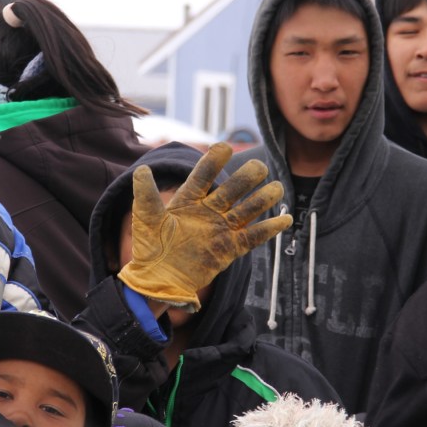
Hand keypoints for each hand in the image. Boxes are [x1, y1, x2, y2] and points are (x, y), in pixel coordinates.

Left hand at [118, 143, 291, 310]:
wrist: (157, 279)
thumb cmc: (149, 248)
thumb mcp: (146, 219)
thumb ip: (146, 195)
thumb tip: (141, 170)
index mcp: (188, 200)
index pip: (203, 176)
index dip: (213, 161)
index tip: (224, 147)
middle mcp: (208, 211)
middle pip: (231, 190)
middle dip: (245, 178)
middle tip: (258, 166)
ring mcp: (220, 229)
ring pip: (246, 210)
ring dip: (262, 199)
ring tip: (277, 188)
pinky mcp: (229, 249)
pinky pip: (252, 237)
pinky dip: (269, 229)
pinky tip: (285, 219)